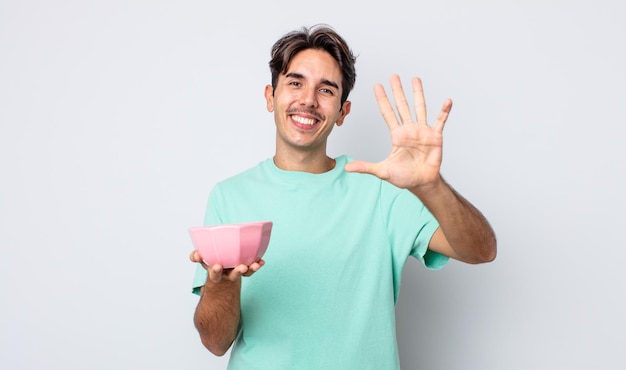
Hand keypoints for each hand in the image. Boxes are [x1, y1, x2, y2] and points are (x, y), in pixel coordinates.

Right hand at [189, 250, 264, 282]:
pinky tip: (261, 261)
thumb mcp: (202, 261)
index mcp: (216, 273)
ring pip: (245, 273)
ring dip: (250, 269)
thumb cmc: (212, 264)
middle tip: (242, 268)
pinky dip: (256, 265)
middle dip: (237, 272)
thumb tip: (196, 255)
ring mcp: (237, 273)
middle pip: (233, 276)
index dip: (215, 271)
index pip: (214, 274)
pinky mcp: (245, 271)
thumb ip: (197, 257)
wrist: (221, 277)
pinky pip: (252, 270)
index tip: (217, 266)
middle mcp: (227, 275)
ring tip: (255, 265)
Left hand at [344, 75, 451, 189]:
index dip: (382, 100)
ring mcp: (423, 131)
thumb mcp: (382, 171)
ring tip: (415, 79)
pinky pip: (440, 121)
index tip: (377, 86)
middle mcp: (409, 130)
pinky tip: (447, 101)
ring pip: (420, 108)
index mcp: (397, 135)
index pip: (388, 113)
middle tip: (393, 76)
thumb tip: (347, 168)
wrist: (422, 183)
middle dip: (397, 91)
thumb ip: (366, 167)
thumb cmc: (404, 177)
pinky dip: (444, 111)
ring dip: (418, 94)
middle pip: (402, 106)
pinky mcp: (435, 136)